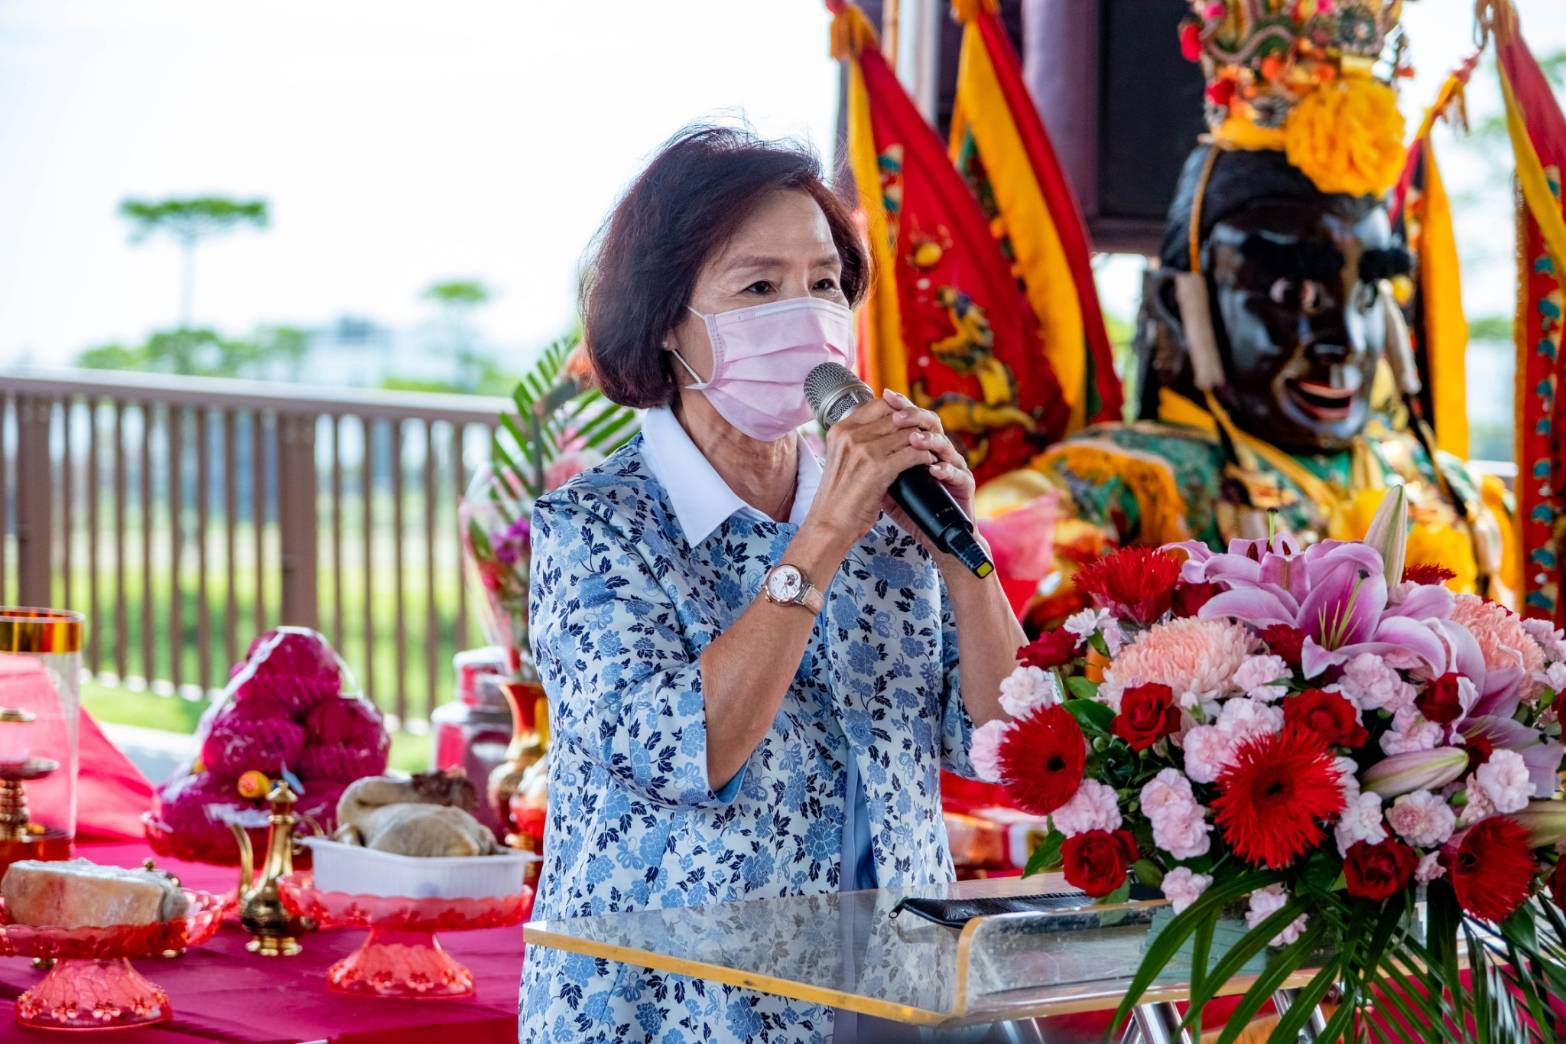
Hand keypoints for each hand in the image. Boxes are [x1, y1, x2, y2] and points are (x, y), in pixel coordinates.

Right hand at [801, 392, 938, 553]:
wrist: (829, 524)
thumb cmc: (838, 498)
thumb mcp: (842, 459)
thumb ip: (858, 441)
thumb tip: (886, 430)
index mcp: (840, 430)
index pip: (879, 404)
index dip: (900, 411)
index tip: (911, 424)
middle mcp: (850, 435)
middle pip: (896, 417)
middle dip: (916, 426)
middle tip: (929, 436)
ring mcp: (864, 450)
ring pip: (907, 433)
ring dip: (924, 441)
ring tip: (931, 450)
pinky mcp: (877, 468)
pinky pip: (912, 453)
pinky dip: (924, 458)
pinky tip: (928, 464)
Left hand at [879, 390, 984, 566]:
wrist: (933, 538)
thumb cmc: (909, 510)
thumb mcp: (884, 484)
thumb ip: (873, 463)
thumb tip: (849, 444)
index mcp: (921, 447)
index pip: (913, 418)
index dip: (901, 406)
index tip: (886, 396)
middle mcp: (939, 452)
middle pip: (931, 424)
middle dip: (914, 416)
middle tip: (898, 415)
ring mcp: (953, 467)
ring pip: (945, 444)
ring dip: (928, 440)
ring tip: (914, 439)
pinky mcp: (964, 485)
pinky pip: (957, 473)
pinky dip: (944, 469)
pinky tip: (933, 468)